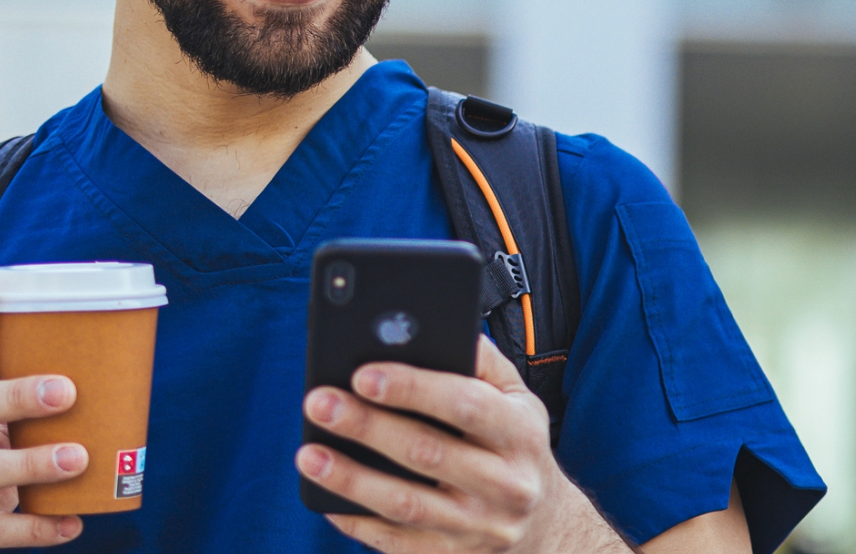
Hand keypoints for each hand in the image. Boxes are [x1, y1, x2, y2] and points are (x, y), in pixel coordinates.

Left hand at [297, 336, 627, 552]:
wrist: (547, 529)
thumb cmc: (514, 446)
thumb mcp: (517, 398)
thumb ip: (479, 359)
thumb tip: (424, 325)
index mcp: (520, 434)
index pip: (465, 405)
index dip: (414, 388)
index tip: (363, 373)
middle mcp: (505, 485)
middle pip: (427, 453)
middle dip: (367, 426)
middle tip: (318, 402)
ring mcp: (479, 529)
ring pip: (407, 505)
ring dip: (351, 479)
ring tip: (308, 454)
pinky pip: (397, 544)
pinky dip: (357, 522)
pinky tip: (325, 497)